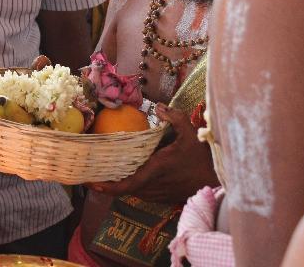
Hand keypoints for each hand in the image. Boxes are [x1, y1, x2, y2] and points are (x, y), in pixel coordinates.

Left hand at [85, 104, 217, 204]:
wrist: (215, 182)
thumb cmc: (201, 159)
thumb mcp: (191, 134)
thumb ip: (175, 118)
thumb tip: (158, 106)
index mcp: (154, 171)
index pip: (125, 185)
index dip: (105, 187)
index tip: (90, 182)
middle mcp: (151, 186)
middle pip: (122, 188)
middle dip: (105, 181)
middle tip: (89, 169)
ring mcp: (155, 194)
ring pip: (130, 190)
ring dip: (117, 182)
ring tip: (101, 169)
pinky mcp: (160, 197)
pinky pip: (139, 191)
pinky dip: (130, 183)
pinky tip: (124, 171)